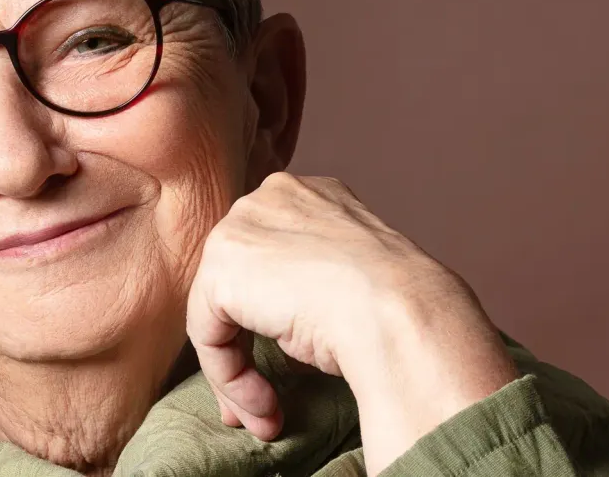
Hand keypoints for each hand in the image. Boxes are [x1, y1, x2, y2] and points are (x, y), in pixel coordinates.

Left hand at [185, 172, 517, 471]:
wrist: (400, 311)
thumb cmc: (393, 307)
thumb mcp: (348, 284)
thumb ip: (307, 287)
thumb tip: (282, 329)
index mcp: (309, 195)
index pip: (268, 256)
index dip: (267, 316)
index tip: (284, 366)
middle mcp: (270, 198)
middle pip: (236, 281)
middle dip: (243, 347)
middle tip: (262, 402)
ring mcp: (242, 226)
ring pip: (217, 311)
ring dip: (237, 372)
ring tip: (267, 413)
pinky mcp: (222, 267)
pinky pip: (208, 334)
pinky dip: (230, 378)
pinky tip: (265, 404)